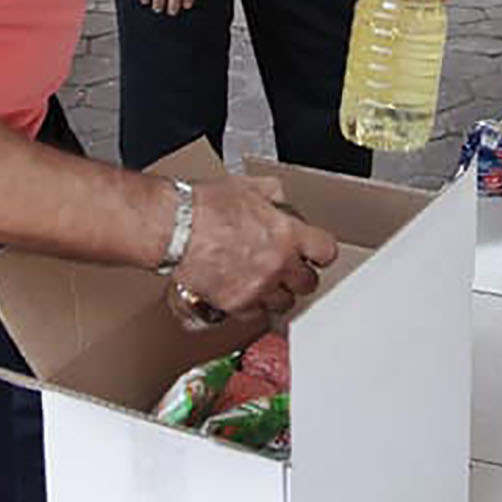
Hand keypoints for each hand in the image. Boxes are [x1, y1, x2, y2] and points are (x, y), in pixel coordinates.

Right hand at [175, 175, 339, 317]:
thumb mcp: (247, 186)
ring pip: (283, 303)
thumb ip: (272, 194)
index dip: (320, 251)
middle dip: (299, 275)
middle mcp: (277, 265)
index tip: (314, 252)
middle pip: (308, 284)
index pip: (326, 252)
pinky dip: (251, 306)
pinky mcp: (235, 305)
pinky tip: (243, 292)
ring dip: (277, 293)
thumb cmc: (205, 205)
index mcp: (286, 234)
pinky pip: (255, 314)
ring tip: (263, 281)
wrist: (175, 227)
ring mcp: (258, 288)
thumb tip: (279, 199)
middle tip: (287, 267)